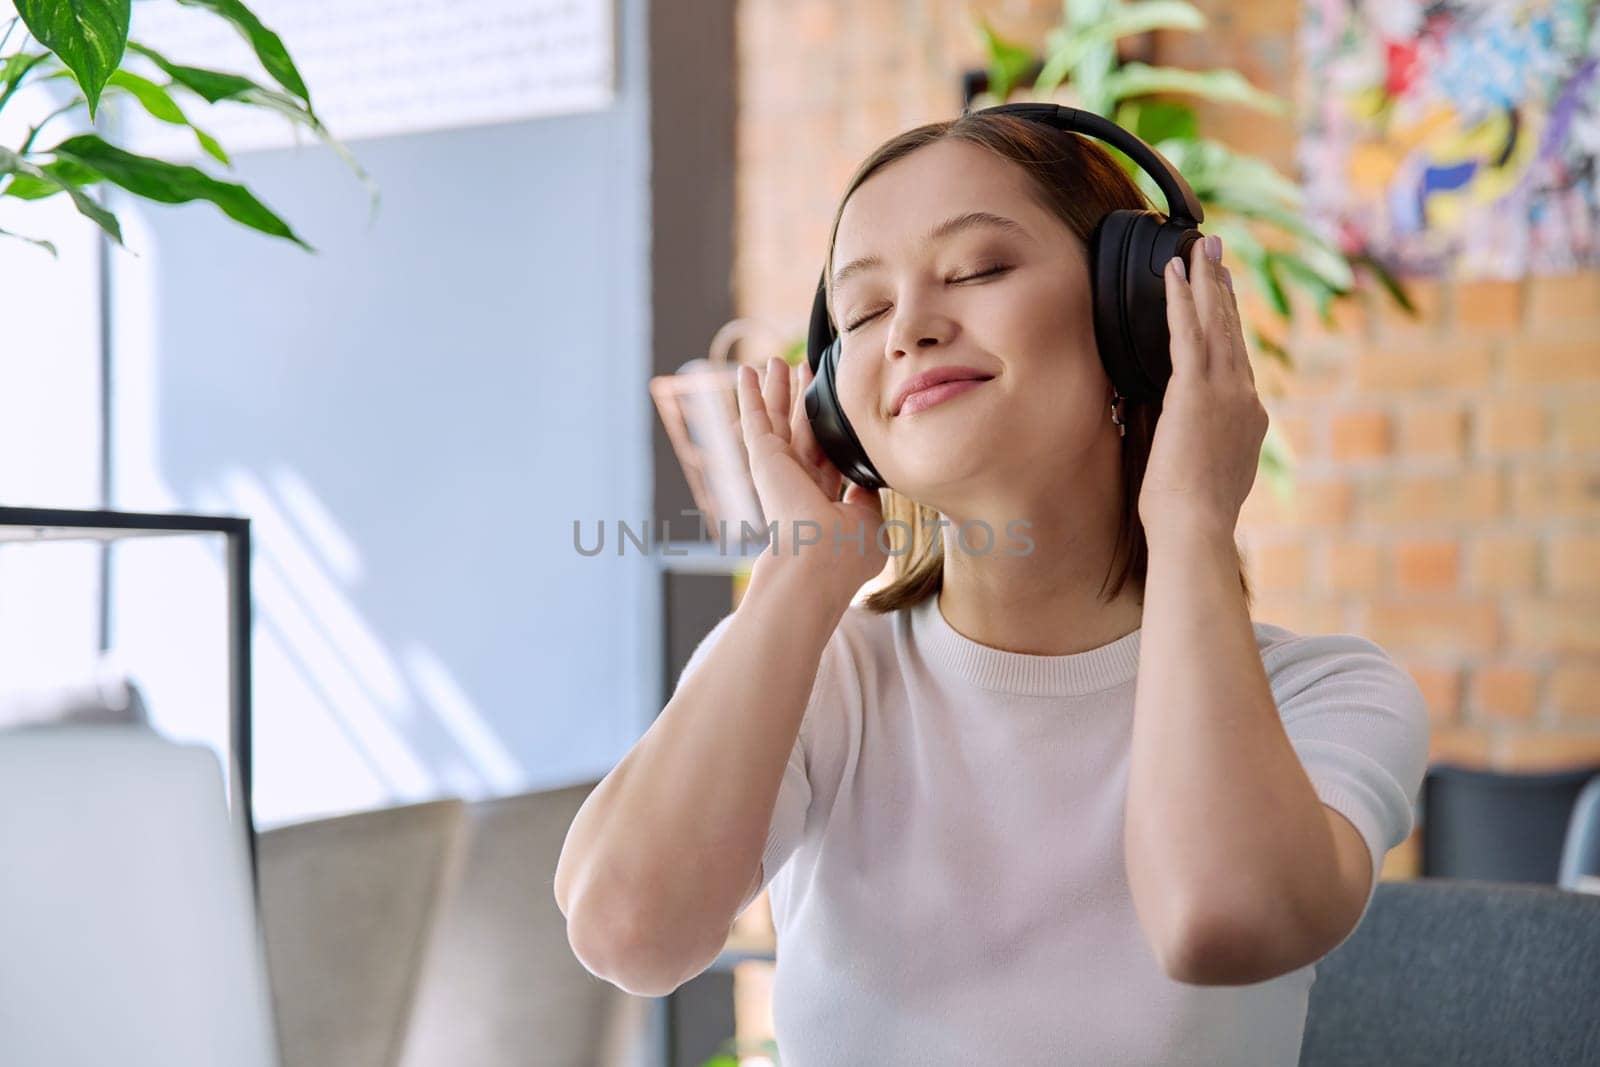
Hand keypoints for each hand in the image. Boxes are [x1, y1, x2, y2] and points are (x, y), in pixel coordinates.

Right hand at [736, 357, 886, 589]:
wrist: (816, 561)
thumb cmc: (846, 552)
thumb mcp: (869, 521)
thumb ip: (867, 497)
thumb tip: (869, 480)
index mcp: (824, 500)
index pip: (827, 456)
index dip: (830, 429)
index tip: (835, 406)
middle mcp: (799, 483)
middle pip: (801, 429)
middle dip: (802, 400)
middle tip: (802, 369)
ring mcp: (778, 469)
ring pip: (777, 418)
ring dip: (776, 389)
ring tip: (774, 361)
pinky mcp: (763, 457)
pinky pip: (755, 418)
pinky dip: (749, 394)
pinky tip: (746, 371)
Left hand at [1137, 236, 1268, 539]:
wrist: (1196, 529)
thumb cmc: (1190, 515)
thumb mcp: (1204, 470)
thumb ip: (1199, 441)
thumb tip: (1179, 426)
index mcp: (1249, 418)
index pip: (1239, 360)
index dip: (1231, 324)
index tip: (1225, 296)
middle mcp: (1245, 397)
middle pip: (1233, 331)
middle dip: (1223, 289)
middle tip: (1218, 252)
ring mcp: (1224, 392)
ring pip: (1215, 322)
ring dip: (1205, 280)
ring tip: (1201, 246)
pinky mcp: (1195, 392)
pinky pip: (1187, 333)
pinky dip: (1180, 298)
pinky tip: (1174, 270)